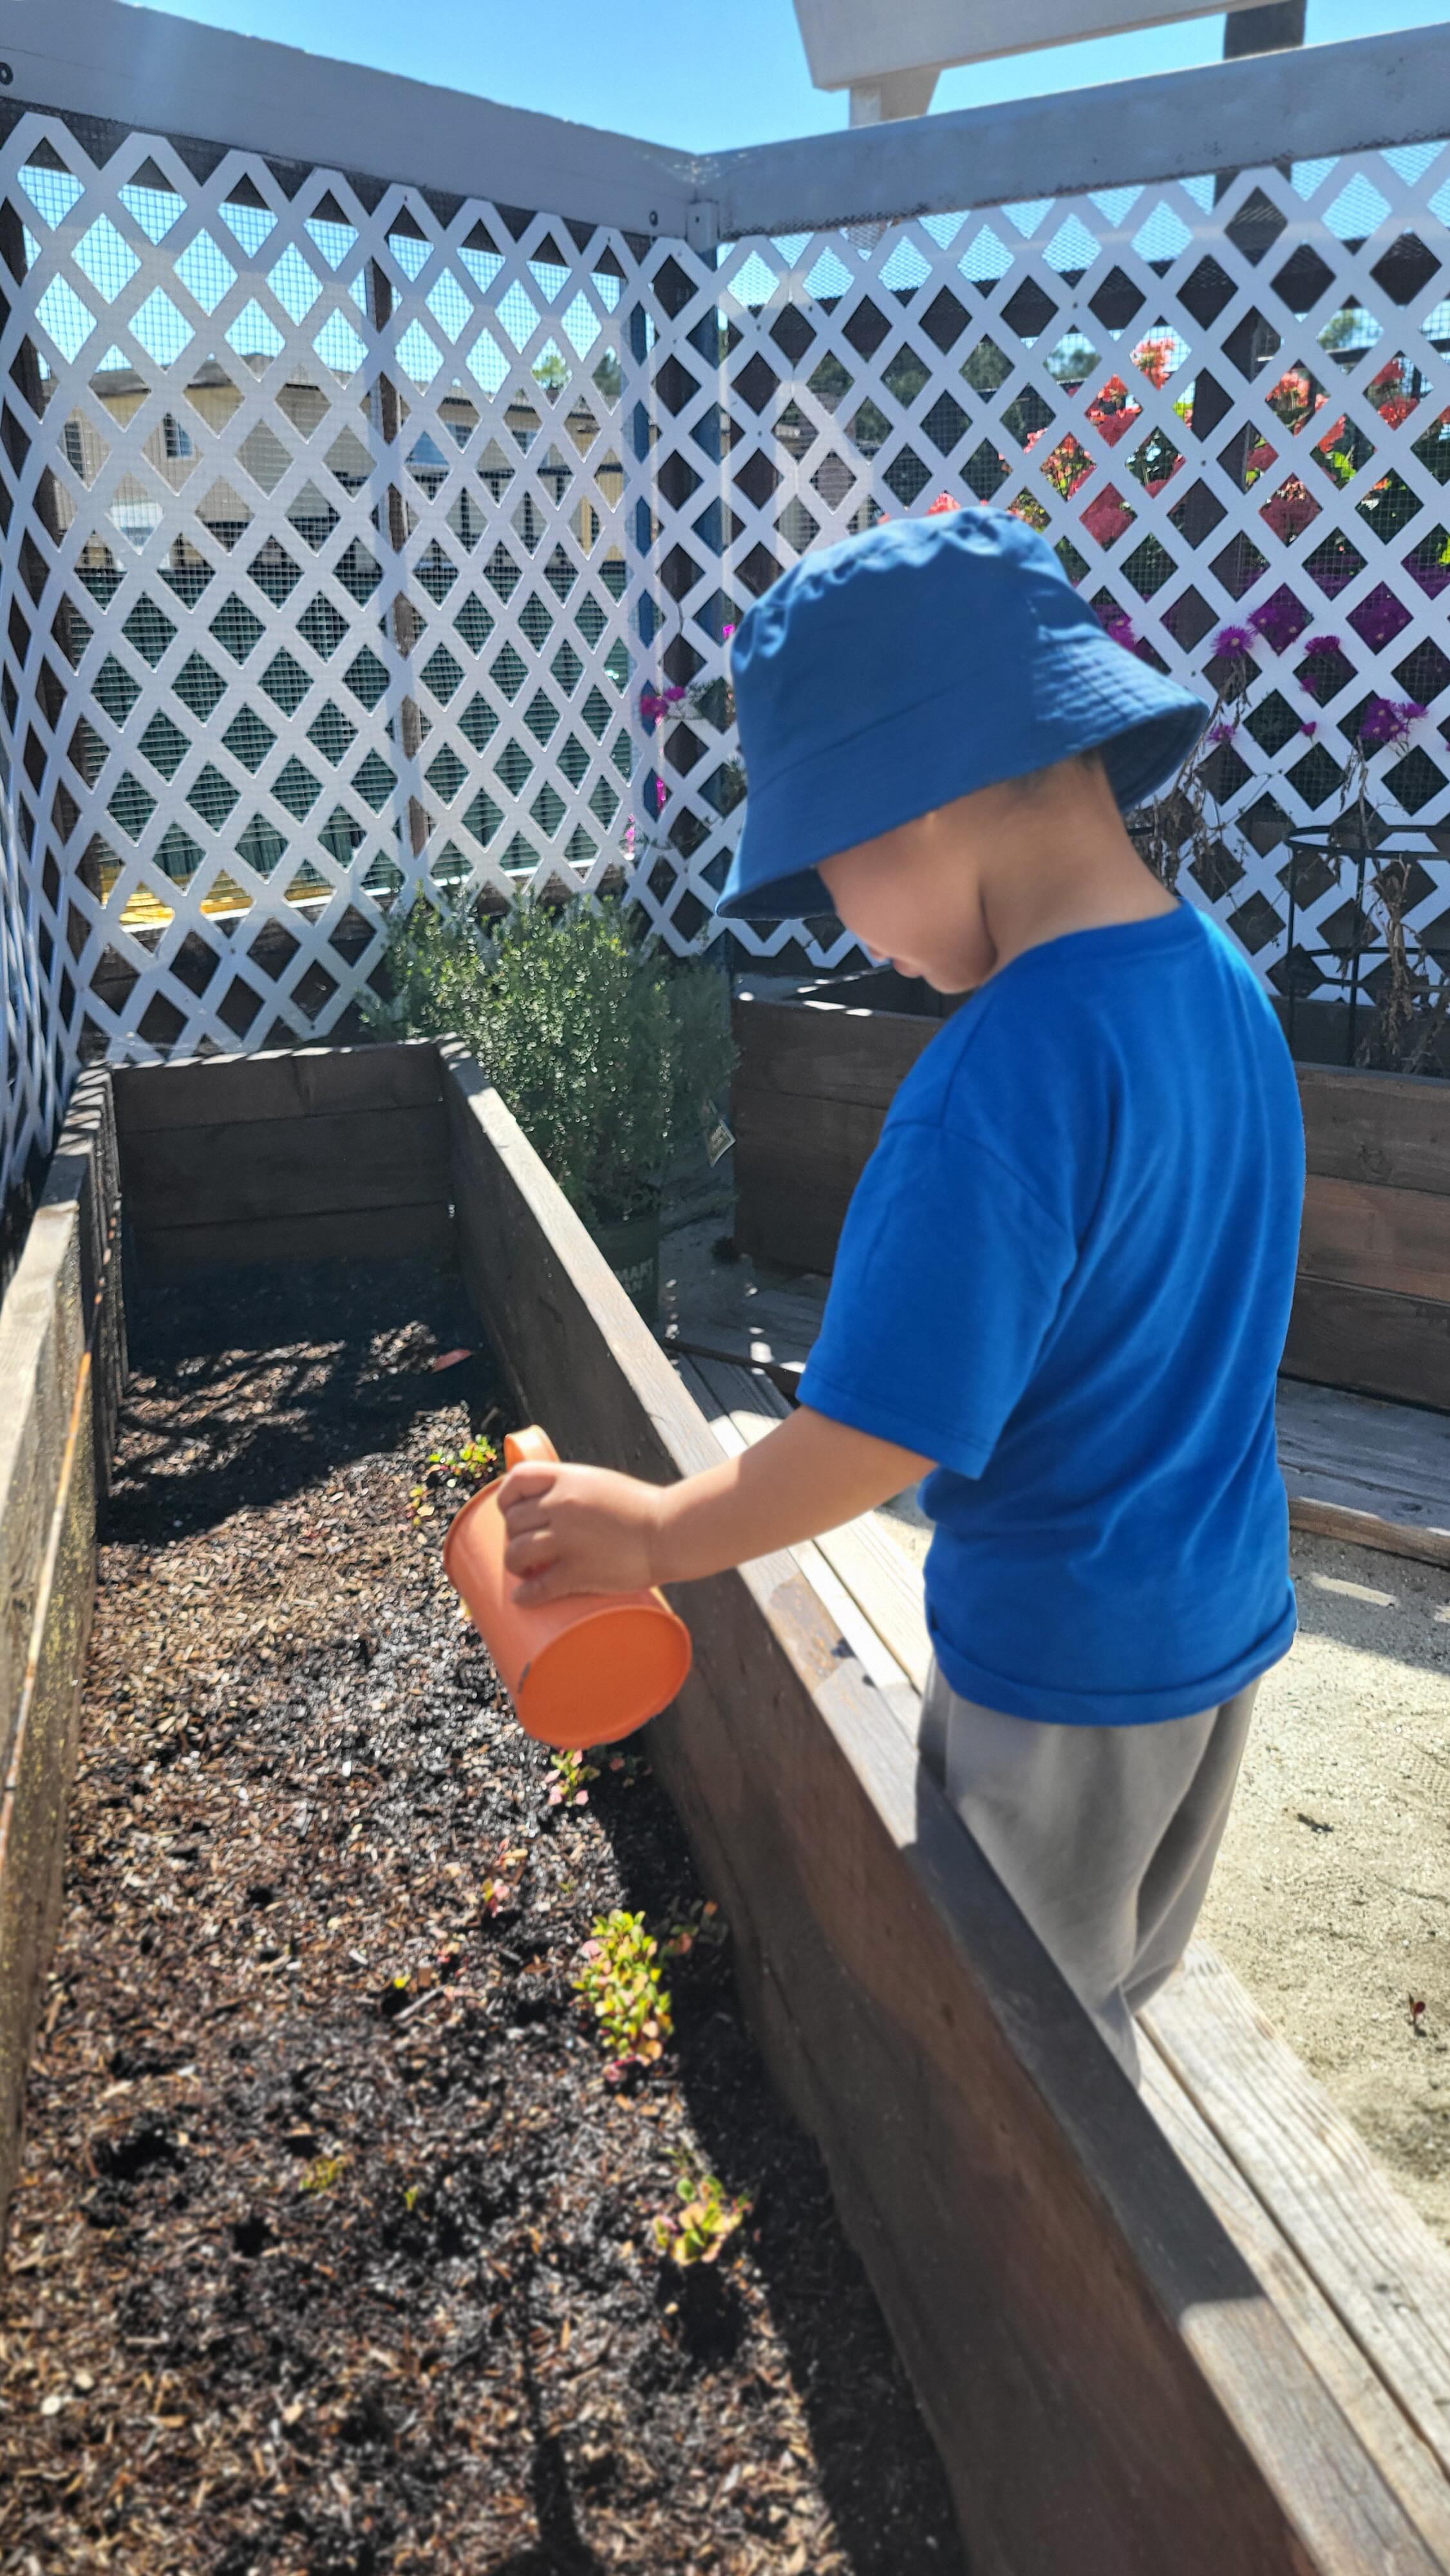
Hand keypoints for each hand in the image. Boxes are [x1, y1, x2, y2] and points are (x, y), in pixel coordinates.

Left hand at [497, 1459, 665, 1605]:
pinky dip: (525, 1595)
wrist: (671, 1531)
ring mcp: (568, 1538)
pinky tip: (522, 1599)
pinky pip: (538, 1586)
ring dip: (515, 1565)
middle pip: (514, 1521)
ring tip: (524, 1572)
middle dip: (513, 1537)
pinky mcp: (578, 1570)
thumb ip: (577, 1493)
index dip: (507, 1499)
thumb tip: (556, 1509)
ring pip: (517, 1552)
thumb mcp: (603, 1485)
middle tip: (525, 1550)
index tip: (511, 1513)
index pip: (517, 1480)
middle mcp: (562, 1504)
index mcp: (568, 1479)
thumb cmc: (643, 1509)